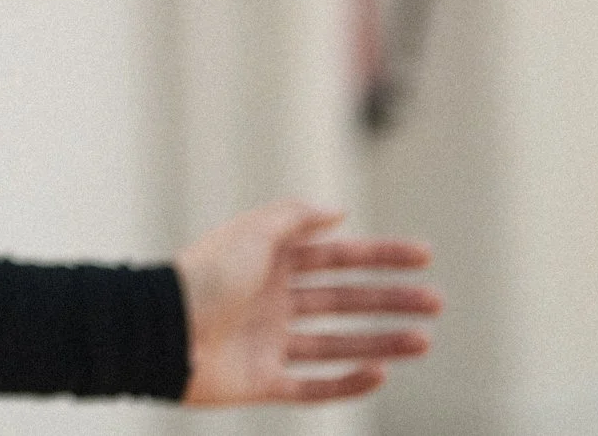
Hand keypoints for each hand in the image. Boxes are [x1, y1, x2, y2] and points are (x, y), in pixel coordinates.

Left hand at [175, 200, 439, 404]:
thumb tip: (339, 212)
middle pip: (343, 300)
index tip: (425, 257)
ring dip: (381, 341)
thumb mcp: (252, 233)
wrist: (160, 332)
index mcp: (269, 262)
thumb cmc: (204, 277)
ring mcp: (269, 342)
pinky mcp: (262, 381)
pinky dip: (346, 382)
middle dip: (390, 300)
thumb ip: (294, 218)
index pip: (336, 257)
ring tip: (423, 340)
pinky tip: (380, 373)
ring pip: (337, 343)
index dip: (379, 256)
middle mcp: (272, 301)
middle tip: (437, 303)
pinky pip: (313, 385)